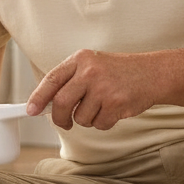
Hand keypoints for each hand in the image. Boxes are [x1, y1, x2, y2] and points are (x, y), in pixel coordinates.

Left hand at [27, 49, 163, 130]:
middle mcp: (90, 72)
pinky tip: (112, 110)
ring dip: (86, 119)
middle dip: (59, 118)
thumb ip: (69, 80)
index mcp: (79, 59)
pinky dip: (103, 123)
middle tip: (64, 123)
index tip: (30, 110)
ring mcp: (104, 87)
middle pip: (61, 102)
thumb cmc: (117, 72)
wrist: (153, 73)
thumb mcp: (90, 65)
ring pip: (80, 117)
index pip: (51, 79)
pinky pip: (99, 124)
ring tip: (100, 107)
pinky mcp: (117, 103)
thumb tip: (45, 103)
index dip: (38, 96)